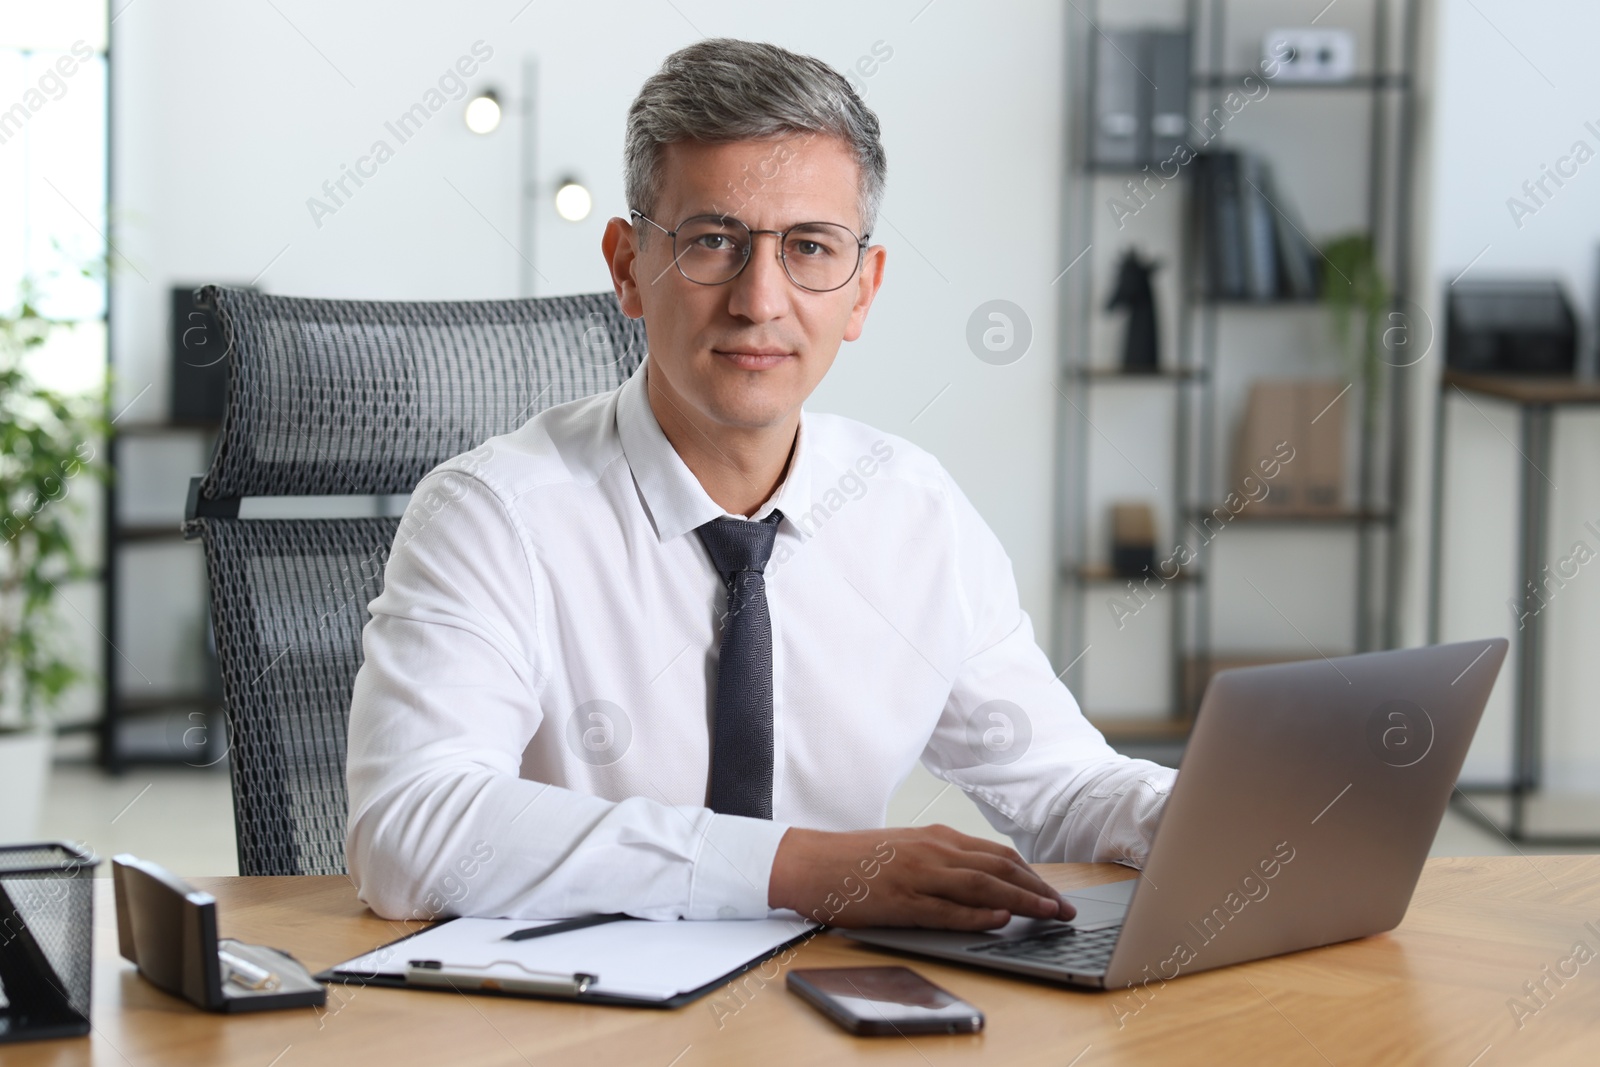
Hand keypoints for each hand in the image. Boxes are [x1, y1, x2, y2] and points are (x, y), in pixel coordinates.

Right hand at [767, 824, 1075, 930]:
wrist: (810, 862)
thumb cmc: (857, 860)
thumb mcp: (907, 850)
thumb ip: (943, 862)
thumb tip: (983, 883)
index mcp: (936, 837)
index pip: (998, 855)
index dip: (1033, 875)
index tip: (1055, 894)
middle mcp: (933, 850)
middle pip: (1000, 867)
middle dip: (1039, 889)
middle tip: (1066, 910)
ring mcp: (918, 874)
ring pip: (982, 886)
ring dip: (1021, 901)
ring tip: (1049, 915)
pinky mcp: (901, 900)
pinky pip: (947, 909)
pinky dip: (977, 915)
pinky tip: (1000, 921)